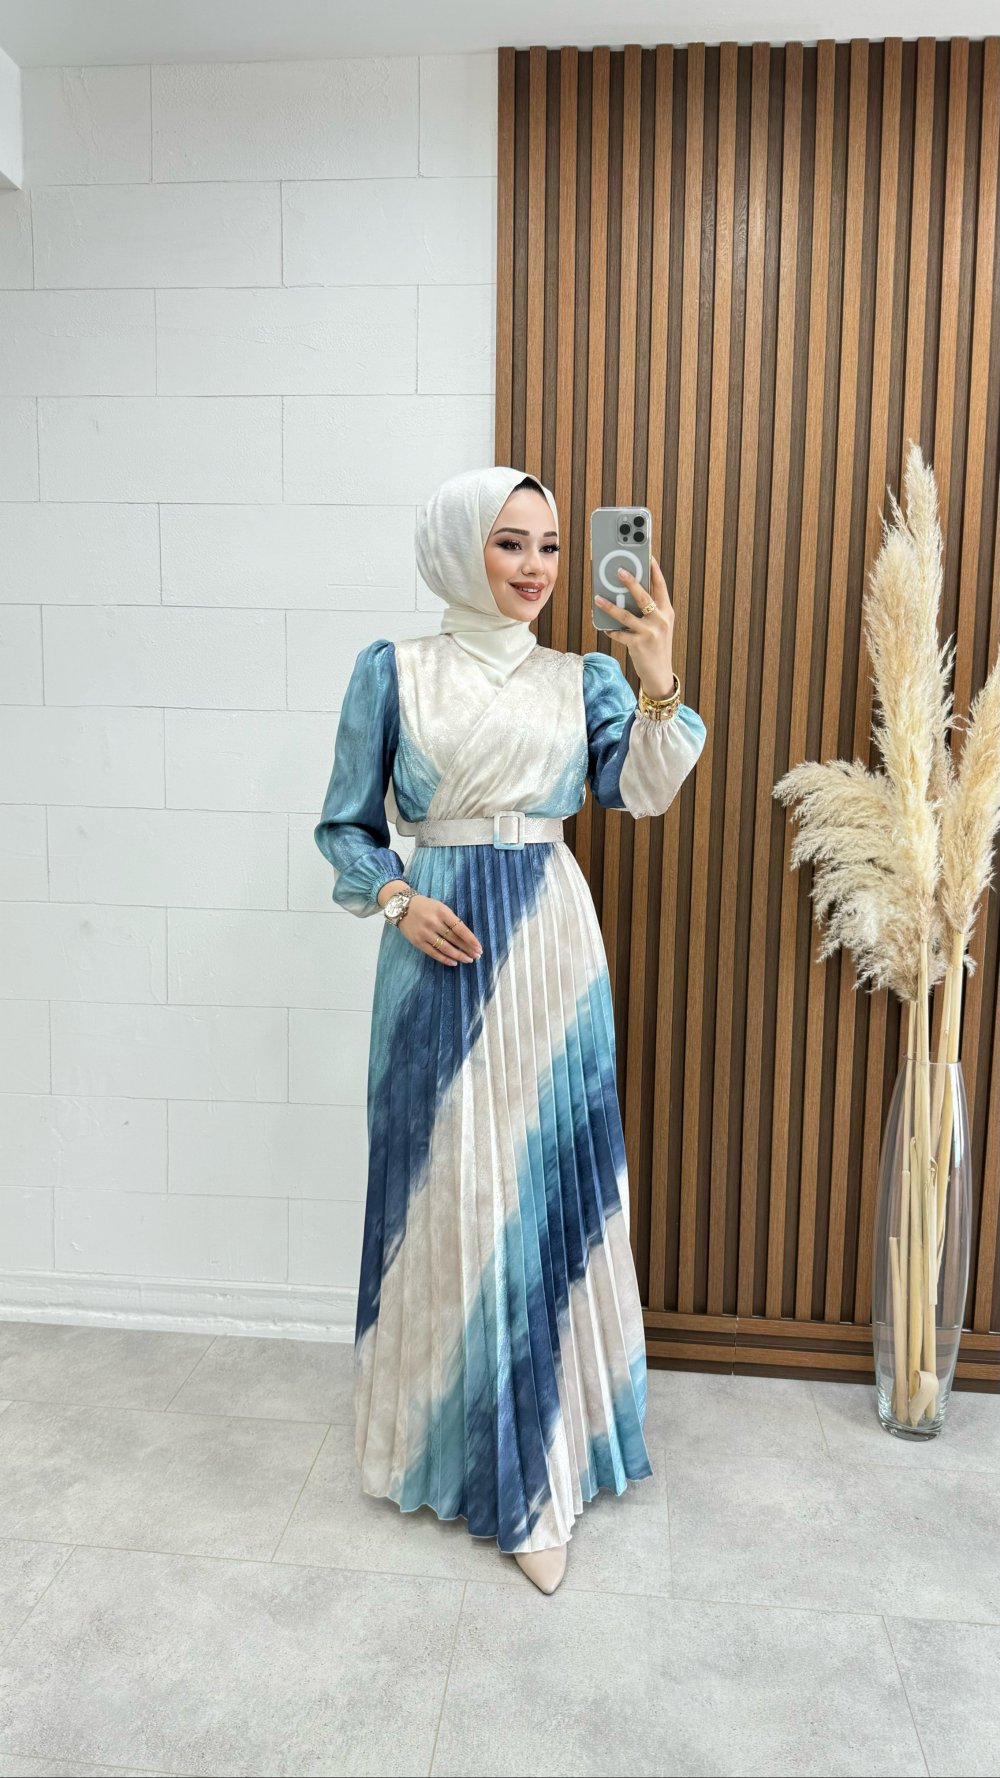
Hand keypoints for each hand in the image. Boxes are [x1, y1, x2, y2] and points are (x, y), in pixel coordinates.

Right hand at [395, 891, 482, 967]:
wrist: (401, 906)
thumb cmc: (425, 906)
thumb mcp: (440, 907)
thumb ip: (451, 920)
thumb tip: (466, 937)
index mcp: (442, 912)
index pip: (460, 928)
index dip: (471, 939)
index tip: (479, 947)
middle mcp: (433, 922)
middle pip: (454, 939)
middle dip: (467, 948)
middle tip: (477, 955)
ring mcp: (425, 933)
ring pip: (445, 948)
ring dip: (458, 956)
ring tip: (468, 960)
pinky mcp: (417, 942)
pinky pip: (433, 953)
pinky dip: (445, 959)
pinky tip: (454, 962)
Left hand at [593, 552, 674, 696]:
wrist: (659, 672)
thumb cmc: (656, 645)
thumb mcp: (659, 625)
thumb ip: (649, 610)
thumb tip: (627, 593)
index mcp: (666, 611)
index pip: (660, 586)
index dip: (654, 570)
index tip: (647, 556)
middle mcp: (660, 620)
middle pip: (643, 597)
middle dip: (631, 582)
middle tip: (618, 570)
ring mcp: (650, 633)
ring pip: (626, 615)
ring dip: (610, 606)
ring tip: (598, 598)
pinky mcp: (638, 645)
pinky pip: (619, 634)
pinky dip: (610, 630)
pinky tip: (603, 626)